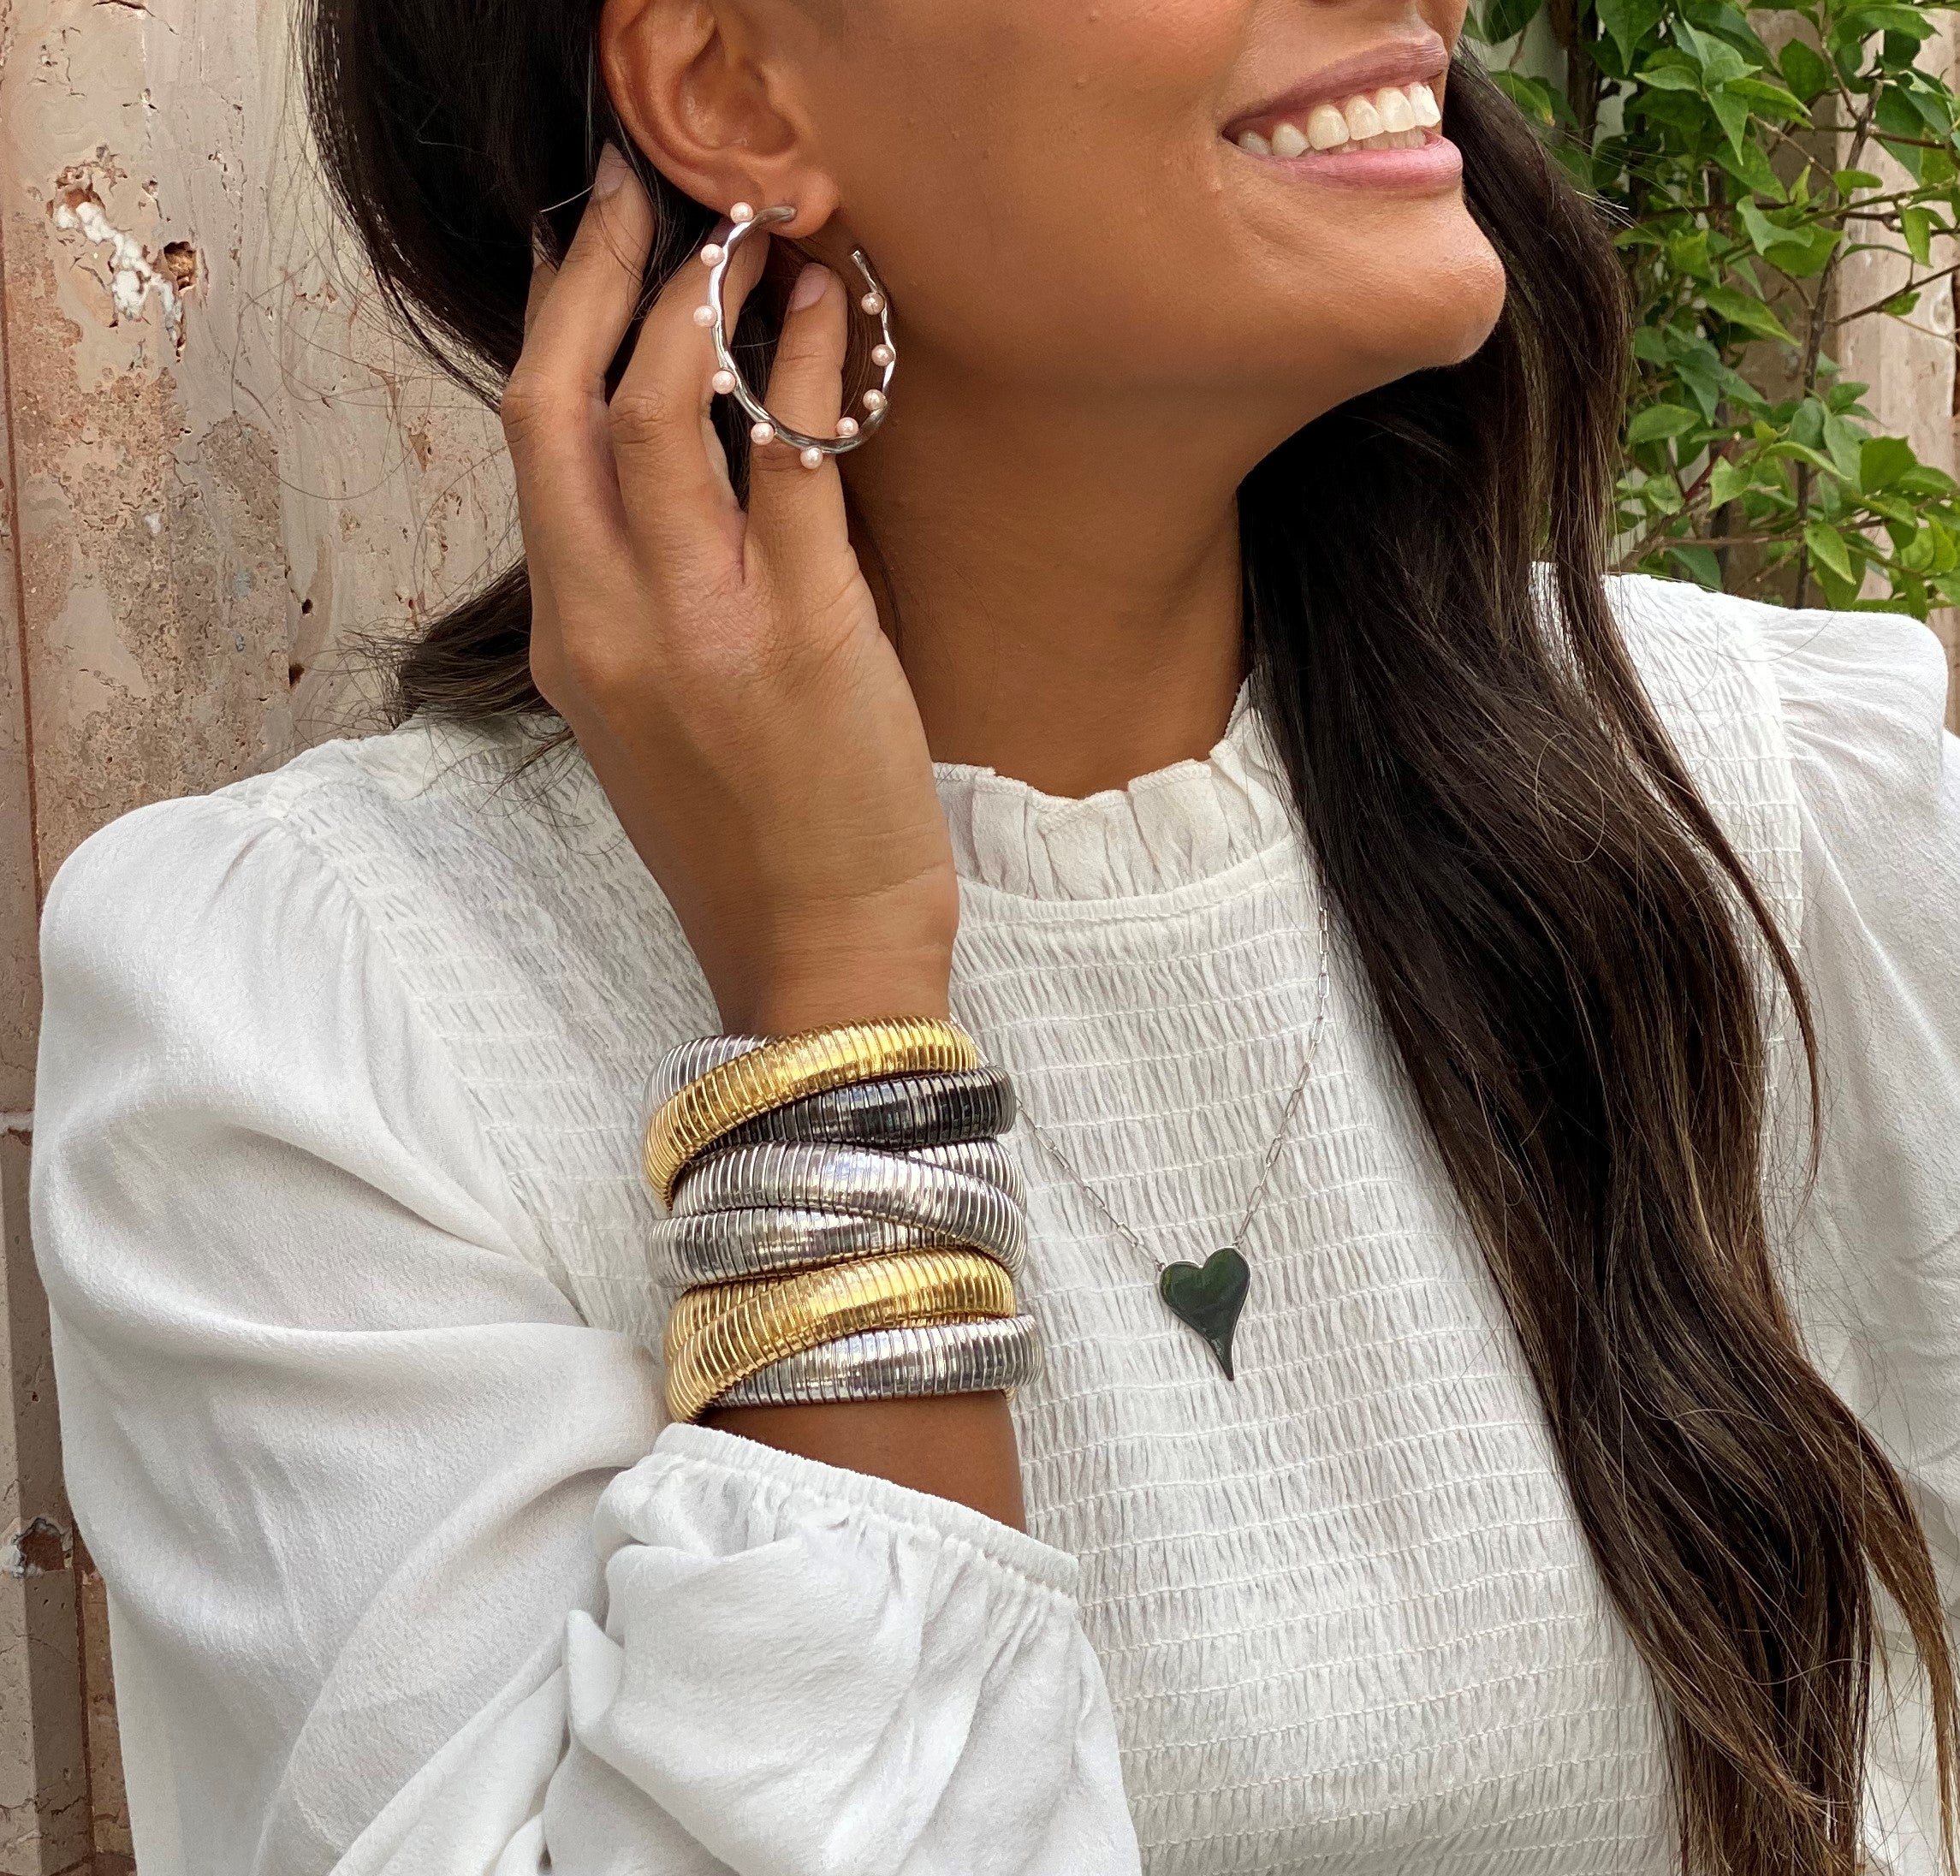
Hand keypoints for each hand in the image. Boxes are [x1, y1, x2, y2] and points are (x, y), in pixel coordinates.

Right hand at [500, 148, 957, 1034]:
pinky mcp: (802, 628)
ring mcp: (698, 622)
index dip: (558, 325)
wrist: (817, 954)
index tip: (595, 253)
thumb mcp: (651, 727)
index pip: (533, 446)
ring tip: (756, 234)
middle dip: (597, 274)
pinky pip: (789, 459)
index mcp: (569, 641)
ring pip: (659, 407)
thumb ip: (637, 608)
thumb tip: (673, 488)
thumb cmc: (753, 846)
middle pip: (559, 400)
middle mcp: (608, 620)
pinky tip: (834, 314)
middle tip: (649, 197)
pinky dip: (806, 366)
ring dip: (702, 298)